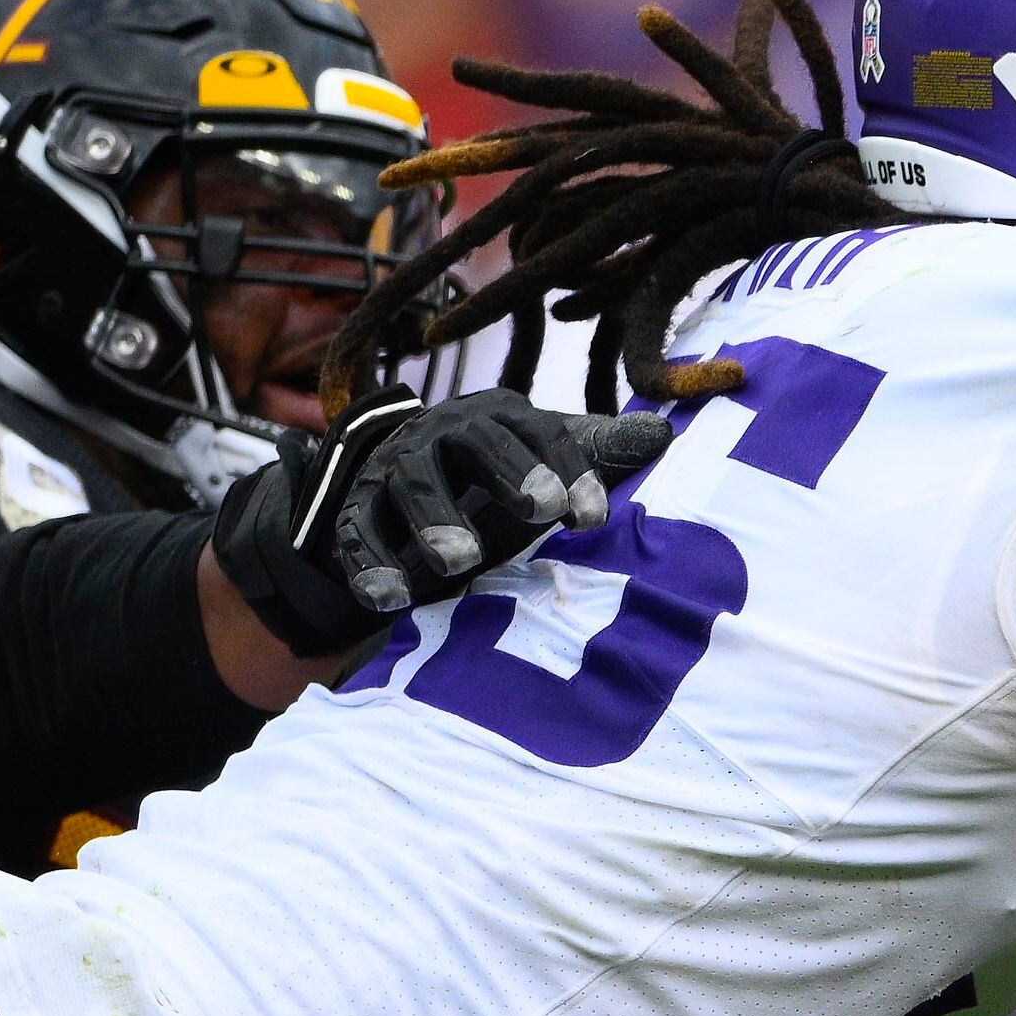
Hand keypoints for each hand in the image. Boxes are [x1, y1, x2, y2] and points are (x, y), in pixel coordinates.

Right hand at [209, 388, 678, 654]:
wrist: (397, 473)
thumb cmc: (494, 473)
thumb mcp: (543, 458)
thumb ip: (597, 452)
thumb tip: (660, 436)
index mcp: (499, 416)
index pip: (541, 433)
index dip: (571, 470)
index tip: (592, 518)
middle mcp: (445, 432)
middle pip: (473, 443)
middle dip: (508, 474)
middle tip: (540, 511)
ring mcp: (395, 470)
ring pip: (410, 484)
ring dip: (435, 520)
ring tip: (461, 562)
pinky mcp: (354, 509)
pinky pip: (357, 533)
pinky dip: (370, 565)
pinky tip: (390, 600)